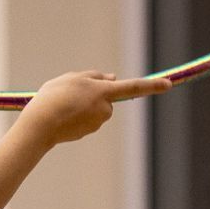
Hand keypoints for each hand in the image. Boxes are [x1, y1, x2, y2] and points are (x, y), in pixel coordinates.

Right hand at [20, 70, 171, 146]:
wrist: (40, 126)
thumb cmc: (53, 98)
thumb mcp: (71, 78)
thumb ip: (93, 76)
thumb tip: (112, 78)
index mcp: (103, 92)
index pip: (133, 87)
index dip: (152, 85)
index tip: (169, 84)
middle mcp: (104, 109)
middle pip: (104, 97)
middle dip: (92, 94)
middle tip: (68, 92)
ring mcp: (96, 123)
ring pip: (93, 109)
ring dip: (81, 105)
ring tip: (60, 104)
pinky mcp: (86, 133)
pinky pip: (84, 119)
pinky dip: (74, 116)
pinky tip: (60, 116)